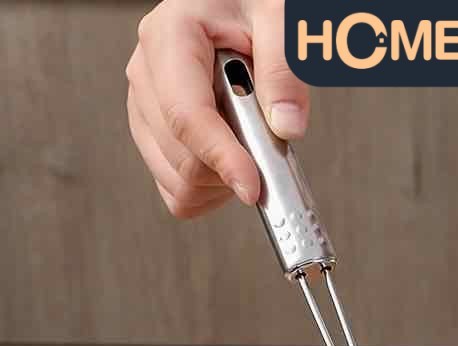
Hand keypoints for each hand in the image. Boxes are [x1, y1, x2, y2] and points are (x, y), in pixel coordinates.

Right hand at [126, 0, 308, 217]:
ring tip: (246, 142)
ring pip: (178, 182)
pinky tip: (230, 160)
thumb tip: (286, 126)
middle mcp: (147, 75)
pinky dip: (209, 190)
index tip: (253, 186)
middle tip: (266, 141)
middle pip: (183, 159)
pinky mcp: (152, 135)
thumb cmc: (249, 5)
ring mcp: (145, 109)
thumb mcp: (278, 18)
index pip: (187, 116)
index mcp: (171, 38)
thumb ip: (283, 70)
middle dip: (231, 167)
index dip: (222, 159)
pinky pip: (176, 190)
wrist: (233, 5)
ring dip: (221, 181)